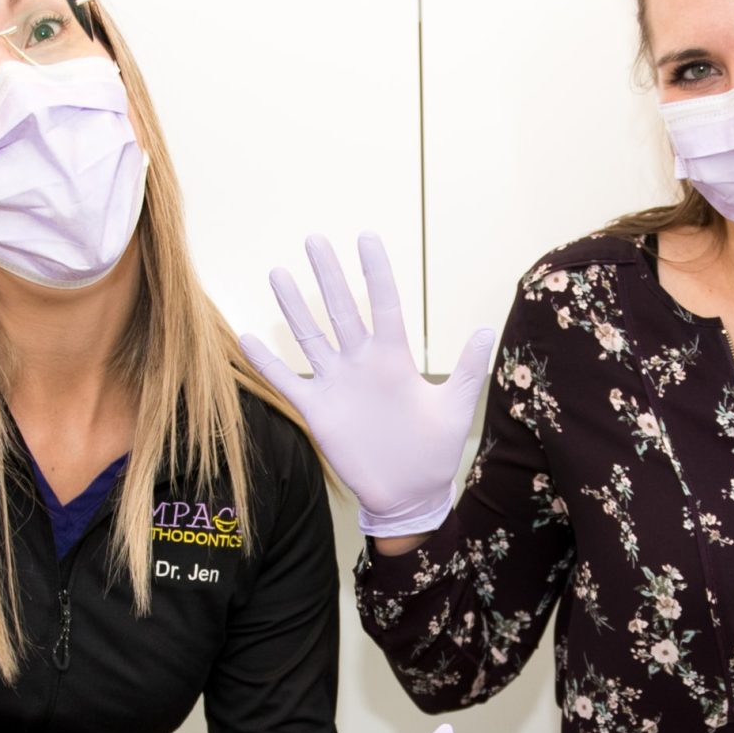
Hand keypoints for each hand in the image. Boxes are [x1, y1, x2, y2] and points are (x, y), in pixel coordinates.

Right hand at [240, 233, 494, 537]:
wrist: (408, 494)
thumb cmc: (434, 452)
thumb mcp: (454, 410)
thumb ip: (467, 371)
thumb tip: (486, 330)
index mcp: (394, 359)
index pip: (383, 305)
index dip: (375, 273)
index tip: (366, 238)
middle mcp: (361, 364)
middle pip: (340, 310)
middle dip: (328, 275)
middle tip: (315, 239)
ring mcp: (337, 385)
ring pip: (311, 337)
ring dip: (293, 307)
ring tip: (279, 273)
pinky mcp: (318, 411)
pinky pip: (288, 382)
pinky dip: (267, 363)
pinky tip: (246, 338)